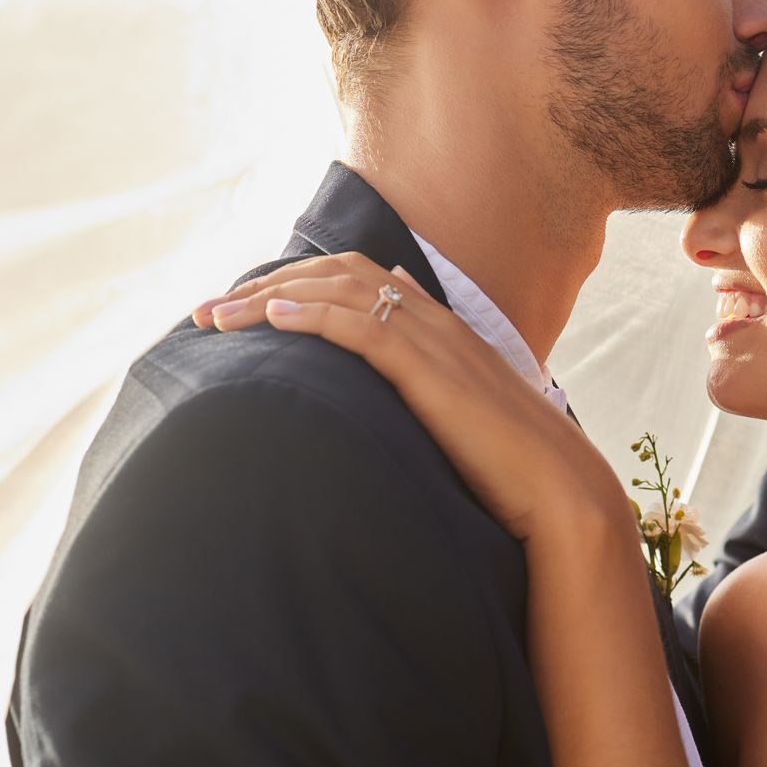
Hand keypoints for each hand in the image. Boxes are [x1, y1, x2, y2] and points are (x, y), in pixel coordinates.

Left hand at [193, 255, 633, 547]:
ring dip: (269, 298)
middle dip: (265, 285)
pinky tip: (273, 318)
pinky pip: (363, 327)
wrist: (560, 491)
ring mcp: (435, 343)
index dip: (294, 285)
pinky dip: (313, 315)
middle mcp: (435, 323)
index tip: (242, 309)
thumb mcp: (462, 418)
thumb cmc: (512, 468)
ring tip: (217, 317)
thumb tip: (400, 378)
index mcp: (440, 330)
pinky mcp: (432, 373)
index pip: (356, 279)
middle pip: (336, 275)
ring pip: (339, 293)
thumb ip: (430, 388)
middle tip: (207, 312)